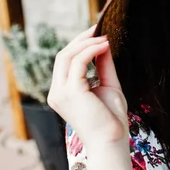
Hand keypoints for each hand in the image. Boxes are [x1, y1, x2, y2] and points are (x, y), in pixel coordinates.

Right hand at [48, 25, 128, 150]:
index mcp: (62, 92)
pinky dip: (91, 50)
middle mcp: (56, 92)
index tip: (97, 34)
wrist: (112, 141)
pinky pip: (78, 62)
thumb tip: (103, 44)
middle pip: (62, 55)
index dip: (79, 45)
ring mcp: (61, 92)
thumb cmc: (111, 119)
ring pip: (67, 55)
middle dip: (81, 39)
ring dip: (87, 43)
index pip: (64, 61)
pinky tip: (105, 45)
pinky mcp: (71, 92)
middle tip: (99, 28)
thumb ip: (103, 66)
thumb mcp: (108, 85)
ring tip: (105, 37)